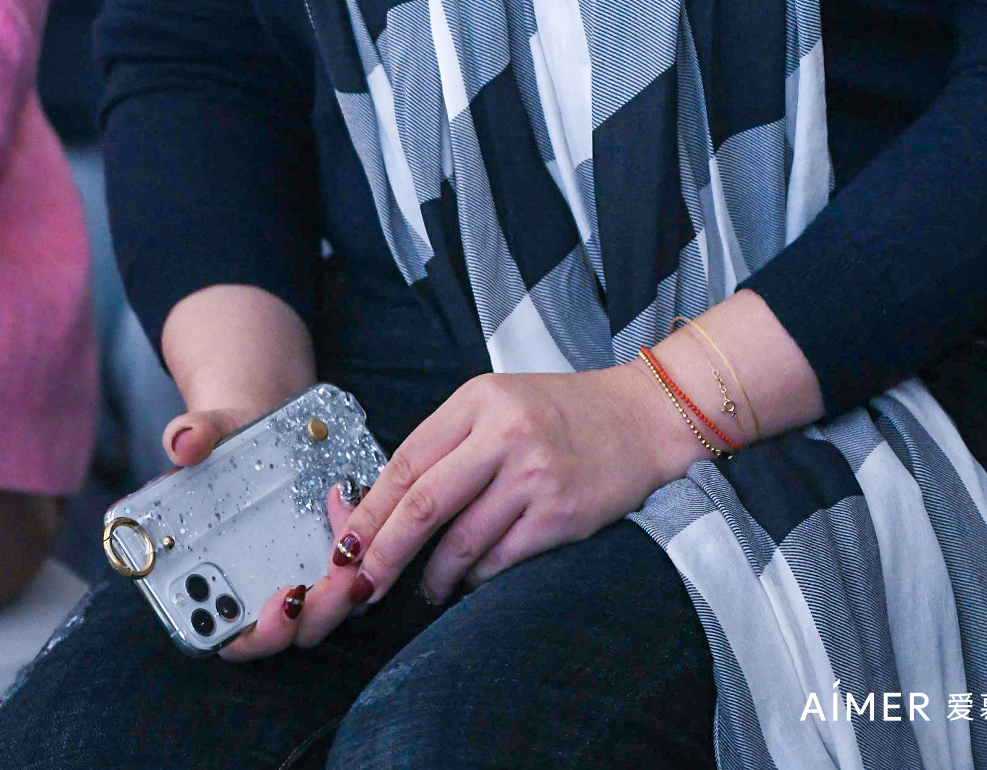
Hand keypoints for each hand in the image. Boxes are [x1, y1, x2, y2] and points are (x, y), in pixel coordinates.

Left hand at [234, 363, 677, 656]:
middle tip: (360, 586)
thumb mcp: (501, 404)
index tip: (344, 545)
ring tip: (423, 587)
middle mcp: (504, 434)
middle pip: (423, 504)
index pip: (407, 460)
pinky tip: (471, 579)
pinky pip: (499, 560)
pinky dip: (476, 577)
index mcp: (479, 399)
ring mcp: (534, 476)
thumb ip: (450, 444)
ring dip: (432, 576)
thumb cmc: (563, 412)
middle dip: (383, 553)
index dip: (368, 509)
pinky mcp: (560, 515)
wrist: (642, 417)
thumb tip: (386, 503)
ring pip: (460, 541)